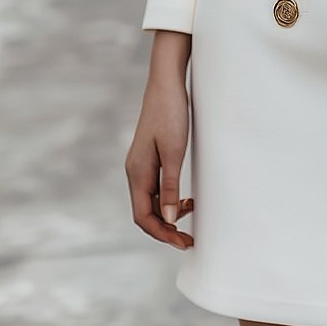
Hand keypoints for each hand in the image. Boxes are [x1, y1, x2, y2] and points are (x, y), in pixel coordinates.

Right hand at [125, 31, 193, 248]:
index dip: (161, 234)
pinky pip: (156, 187)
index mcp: (137, 172)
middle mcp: (135, 171)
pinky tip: (186, 197)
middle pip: (146, 212)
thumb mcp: (174, 151)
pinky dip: (169, 198)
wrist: (166, 82)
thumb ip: (171, 186)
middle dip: (166, 229)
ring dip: (168, 214)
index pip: (143, 217)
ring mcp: (141, 164)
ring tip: (192, 215)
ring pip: (151, 201)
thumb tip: (170, 220)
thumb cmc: (171, 113)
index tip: (183, 243)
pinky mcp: (149, 156)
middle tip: (189, 240)